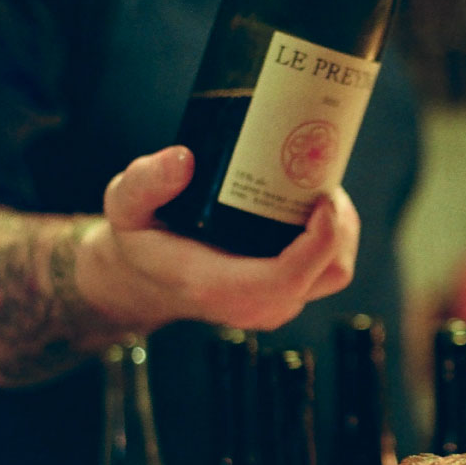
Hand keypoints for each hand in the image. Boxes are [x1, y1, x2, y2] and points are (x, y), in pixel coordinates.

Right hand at [78, 146, 358, 332]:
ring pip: (335, 271)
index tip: (324, 197)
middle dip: (339, 221)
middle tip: (322, 173)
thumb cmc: (139, 240)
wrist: (141, 279)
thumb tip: (183, 159)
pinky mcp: (284, 296)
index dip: (320, 240)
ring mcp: (272, 304)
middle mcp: (251, 304)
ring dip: (340, 227)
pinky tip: (312, 204)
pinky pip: (327, 269)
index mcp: (215, 286)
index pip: (287, 277)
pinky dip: (332, 236)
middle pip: (328, 272)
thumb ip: (146, 181)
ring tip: (319, 185)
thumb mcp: (125, 205)